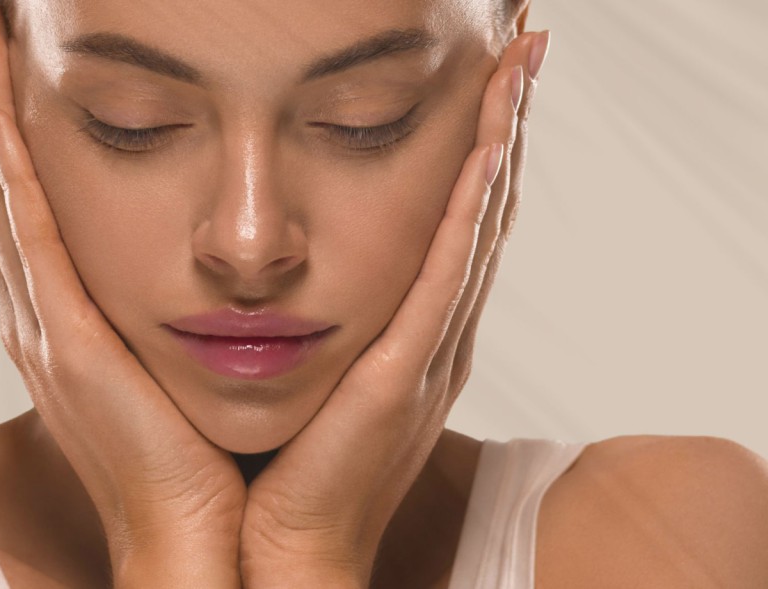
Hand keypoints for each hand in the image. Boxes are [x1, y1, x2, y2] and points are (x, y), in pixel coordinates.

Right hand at [0, 2, 245, 585]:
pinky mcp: (66, 342)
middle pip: (5, 191)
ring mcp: (44, 329)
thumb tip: (181, 274)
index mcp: (68, 324)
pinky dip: (10, 166)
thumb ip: (157, 318)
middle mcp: (42, 319)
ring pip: (6, 197)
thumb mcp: (168, 369)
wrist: (193, 538)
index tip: (9, 75)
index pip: (31, 211)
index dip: (13, 141)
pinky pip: (30, 233)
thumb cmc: (193, 459)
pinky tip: (0, 105)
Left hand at [238, 31, 550, 586]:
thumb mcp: (311, 374)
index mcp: (410, 334)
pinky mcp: (403, 374)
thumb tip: (287, 271)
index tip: (488, 86)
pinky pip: (445, 276)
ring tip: (520, 69)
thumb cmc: (285, 465)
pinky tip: (489, 150)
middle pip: (483, 212)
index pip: (455, 225)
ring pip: (477, 228)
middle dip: (506, 129)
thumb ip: (321, 321)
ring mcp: (427, 354)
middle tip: (522, 49)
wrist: (279, 549)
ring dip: (502, 145)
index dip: (480, 154)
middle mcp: (433, 336)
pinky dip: (473, 209)